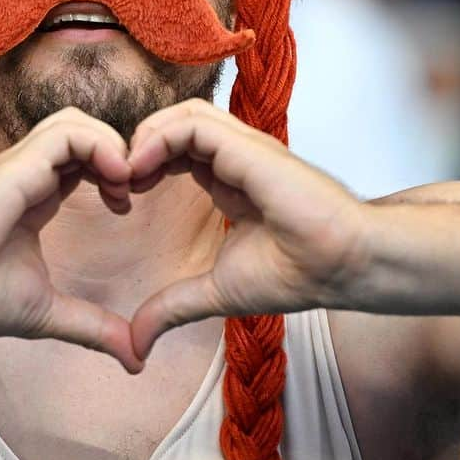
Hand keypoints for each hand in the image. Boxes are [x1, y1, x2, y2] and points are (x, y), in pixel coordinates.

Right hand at [0, 108, 142, 371]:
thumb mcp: (47, 312)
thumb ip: (92, 327)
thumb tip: (135, 358)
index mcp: (34, 196)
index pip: (80, 159)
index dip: (111, 171)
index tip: (124, 207)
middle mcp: (27, 173)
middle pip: (81, 130)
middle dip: (117, 151)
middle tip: (130, 192)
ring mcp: (21, 166)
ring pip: (76, 122)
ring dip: (111, 145)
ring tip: (123, 185)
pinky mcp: (16, 166)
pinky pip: (67, 134)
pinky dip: (101, 147)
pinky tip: (114, 180)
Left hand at [127, 100, 367, 357]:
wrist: (344, 266)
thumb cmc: (298, 274)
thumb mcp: (215, 292)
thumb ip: (172, 308)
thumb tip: (136, 343)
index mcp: (229, 180)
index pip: (178, 149)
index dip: (144, 164)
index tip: (122, 197)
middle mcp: (236, 158)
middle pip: (176, 125)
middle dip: (138, 145)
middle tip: (115, 180)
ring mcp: (245, 148)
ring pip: (184, 116)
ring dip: (145, 136)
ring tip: (125, 172)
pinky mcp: (249, 147)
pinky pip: (193, 124)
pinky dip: (159, 138)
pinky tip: (140, 168)